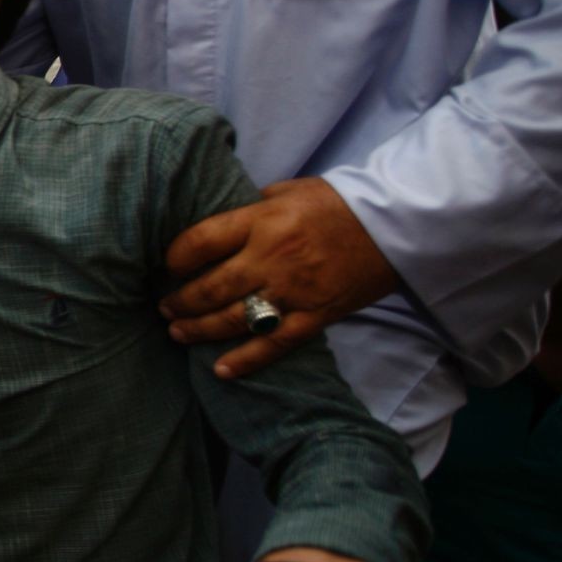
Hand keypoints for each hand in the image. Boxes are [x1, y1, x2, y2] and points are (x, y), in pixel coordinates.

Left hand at [160, 177, 399, 377]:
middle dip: (180, 301)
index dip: (175, 258)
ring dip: (199, 329)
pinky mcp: (315, 316)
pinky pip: (273, 344)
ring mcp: (294, 291)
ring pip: (233, 319)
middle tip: (165, 307)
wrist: (396, 225)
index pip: (201, 241)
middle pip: (211, 287)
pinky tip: (220, 370)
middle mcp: (272, 257)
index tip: (167, 266)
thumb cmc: (338, 204)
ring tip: (178, 332)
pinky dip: (245, 360)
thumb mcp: (289, 191)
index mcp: (262, 220)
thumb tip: (221, 219)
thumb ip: (252, 207)